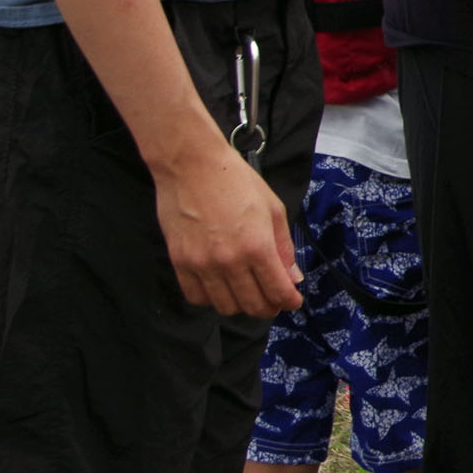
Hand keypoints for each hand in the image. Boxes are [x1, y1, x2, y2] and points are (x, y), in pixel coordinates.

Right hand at [153, 143, 303, 316]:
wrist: (191, 165)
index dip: (289, 302)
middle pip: (252, 305)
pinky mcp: (180, 262)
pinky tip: (220, 287)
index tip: (292, 301)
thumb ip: (283, 248)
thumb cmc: (235, 181)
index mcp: (257, 246)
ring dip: (241, 305)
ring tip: (247, 292)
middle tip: (273, 300)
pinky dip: (211, 299)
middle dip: (268, 307)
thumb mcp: (273, 209)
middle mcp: (230, 261)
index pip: (277, 291)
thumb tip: (292, 278)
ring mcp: (202, 264)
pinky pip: (196, 296)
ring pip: (225, 306)